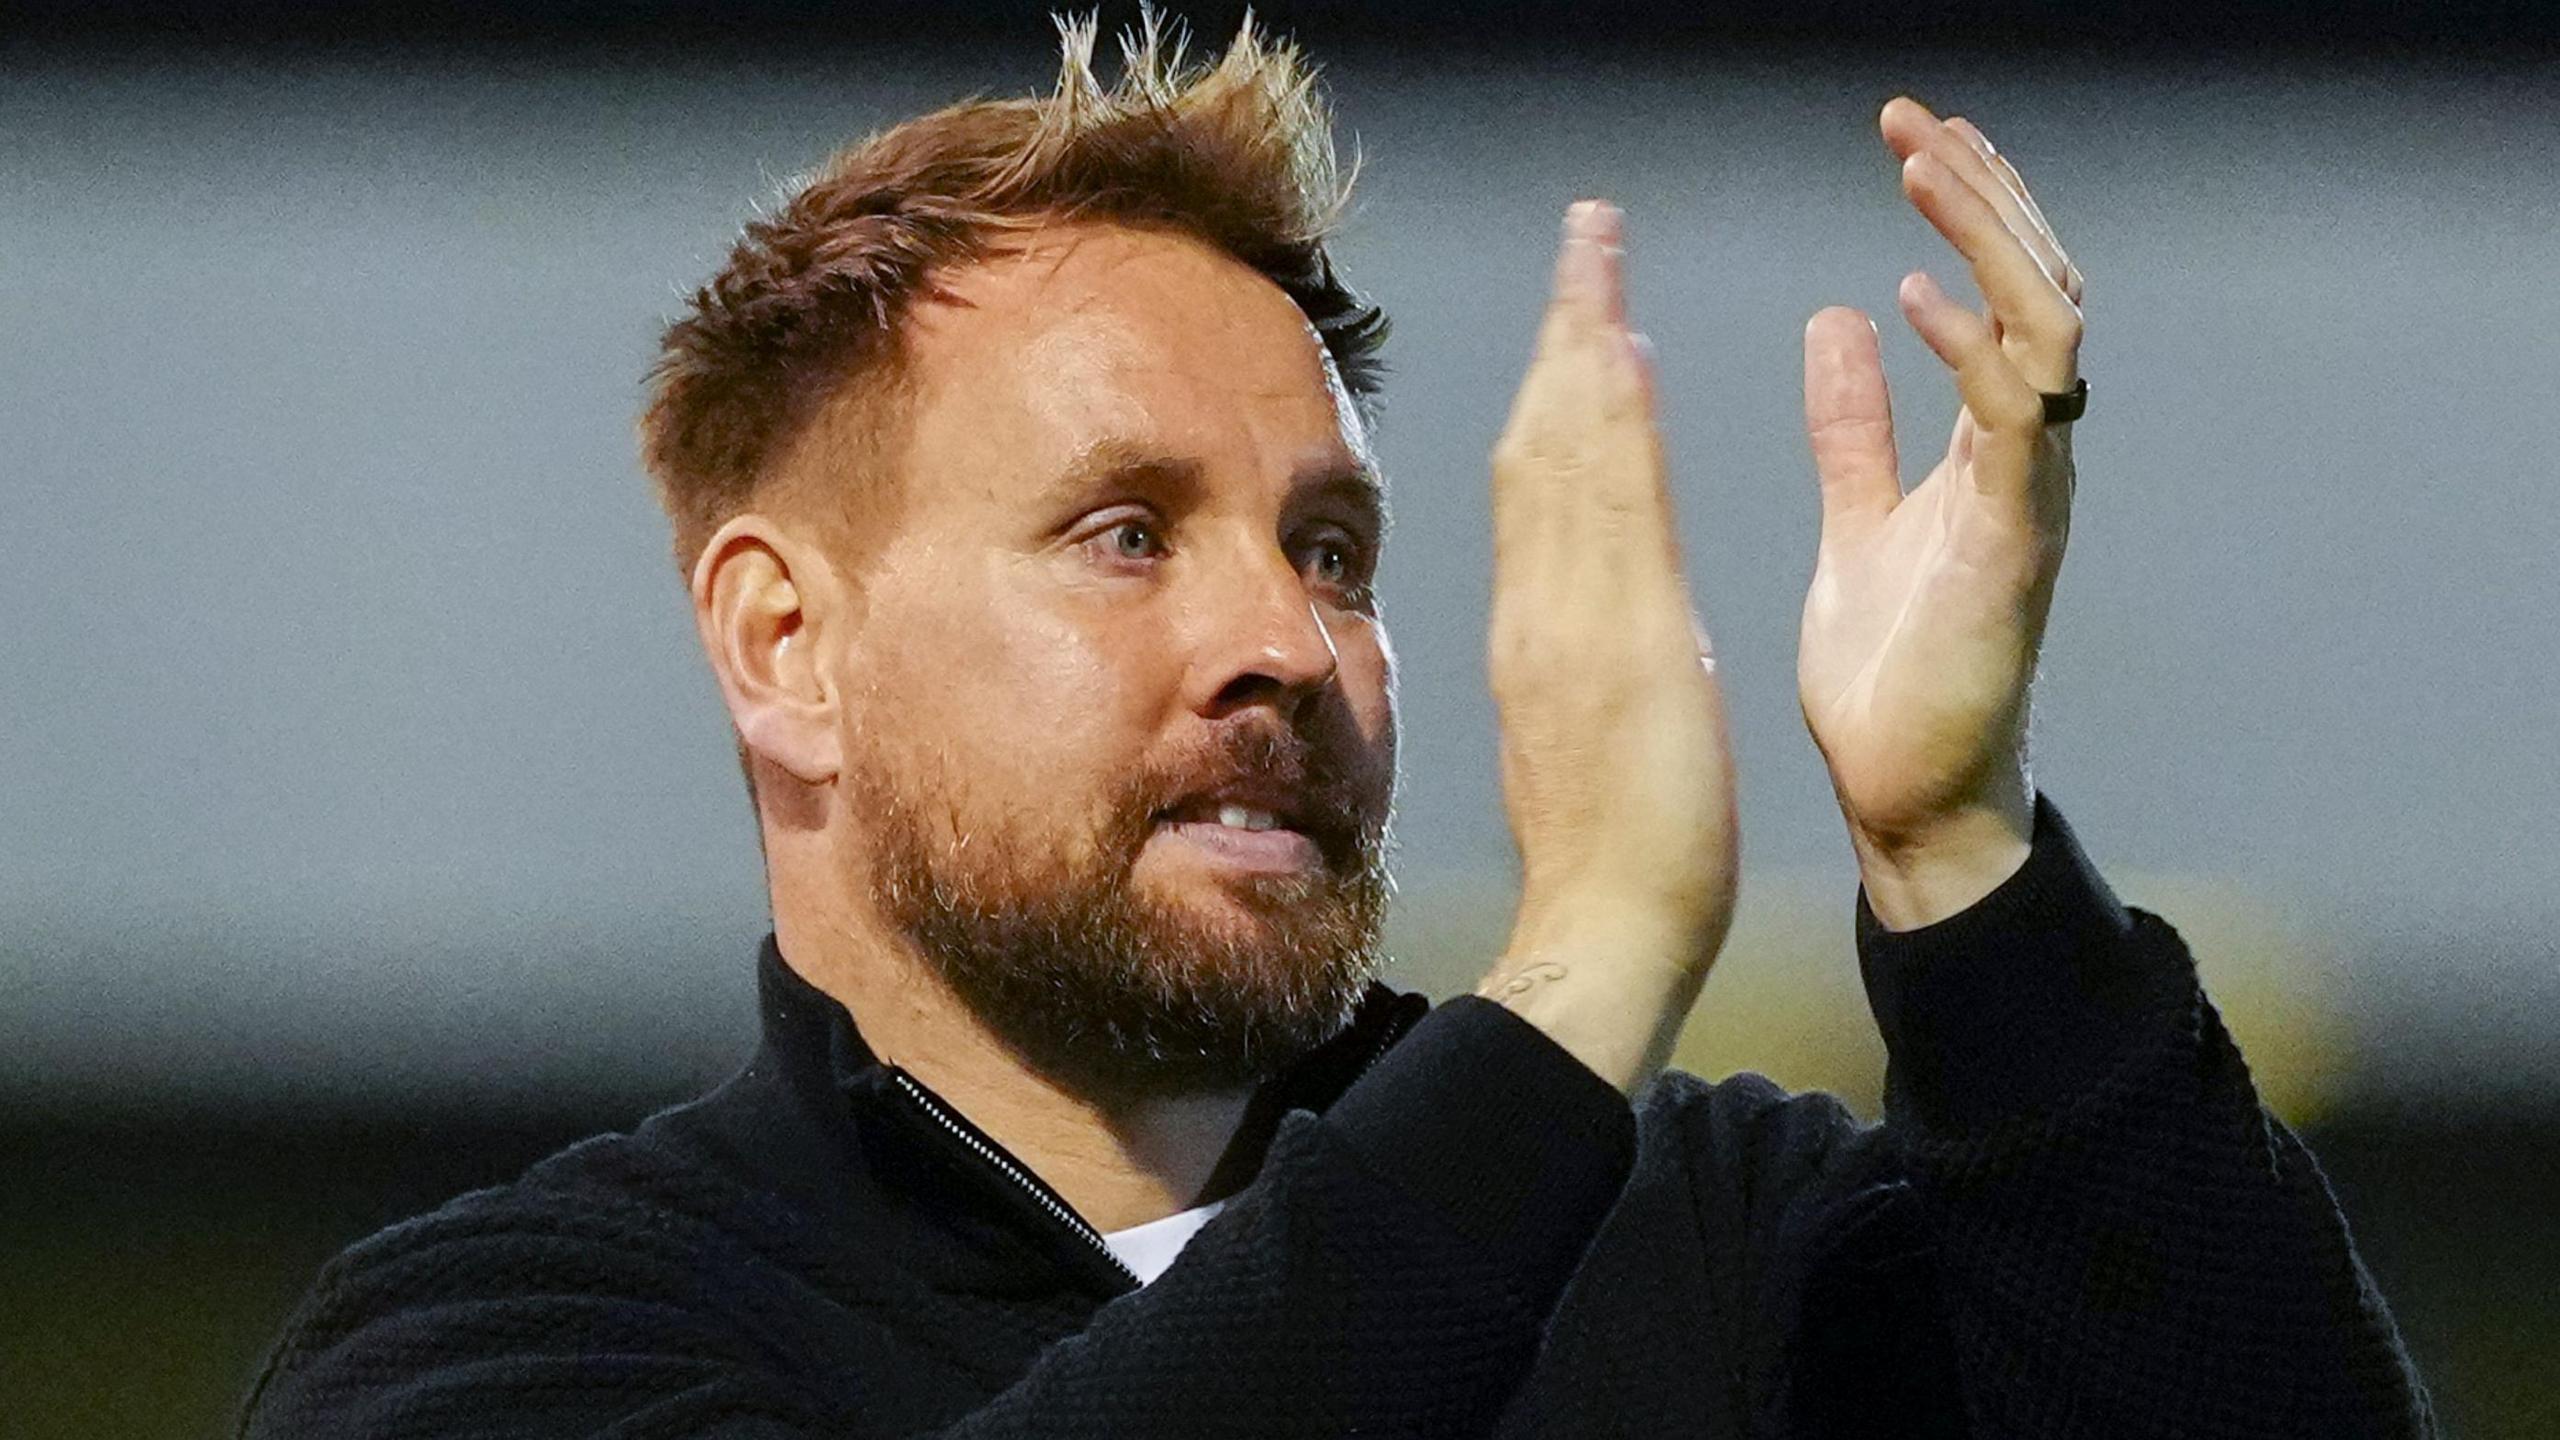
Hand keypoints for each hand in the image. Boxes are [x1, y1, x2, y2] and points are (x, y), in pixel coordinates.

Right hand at [1480, 200, 1737, 1093]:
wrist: (1604, 936)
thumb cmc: (1607, 854)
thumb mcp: (1578, 731)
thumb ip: (1572, 659)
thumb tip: (1574, 613)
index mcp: (1537, 631)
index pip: (1540, 482)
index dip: (1560, 384)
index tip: (1582, 310)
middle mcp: (1540, 610)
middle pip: (1543, 446)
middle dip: (1568, 331)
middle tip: (1588, 235)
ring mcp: (1569, 625)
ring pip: (1568, 460)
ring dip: (1586, 349)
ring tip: (1602, 260)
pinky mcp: (1614, 648)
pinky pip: (1609, 512)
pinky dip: (1609, 428)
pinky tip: (1623, 358)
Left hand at [1798, 99, 2084, 927]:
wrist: (1912, 796)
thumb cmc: (1895, 673)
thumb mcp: (1861, 520)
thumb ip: (1858, 426)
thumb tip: (1842, 323)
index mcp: (1989, 449)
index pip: (2002, 295)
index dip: (1970, 212)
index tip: (1916, 137)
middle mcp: (2023, 460)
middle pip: (2037, 288)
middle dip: (1982, 194)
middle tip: (1915, 118)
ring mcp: (2026, 499)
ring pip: (2043, 331)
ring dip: (1985, 240)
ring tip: (1923, 166)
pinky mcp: (2008, 548)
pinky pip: (2008, 427)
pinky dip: (1969, 354)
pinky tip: (1910, 300)